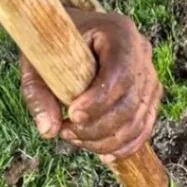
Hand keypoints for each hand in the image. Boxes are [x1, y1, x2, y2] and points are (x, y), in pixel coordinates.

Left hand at [20, 10, 161, 160]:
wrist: (70, 35)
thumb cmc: (53, 44)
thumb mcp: (37, 62)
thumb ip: (38, 94)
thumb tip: (48, 130)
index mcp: (119, 32)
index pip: (120, 75)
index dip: (98, 102)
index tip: (71, 116)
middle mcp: (141, 52)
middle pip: (130, 104)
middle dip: (99, 127)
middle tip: (66, 132)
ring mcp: (149, 76)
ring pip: (138, 121)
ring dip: (106, 140)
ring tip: (75, 138)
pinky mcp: (149, 97)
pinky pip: (144, 128)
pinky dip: (124, 146)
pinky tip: (102, 154)